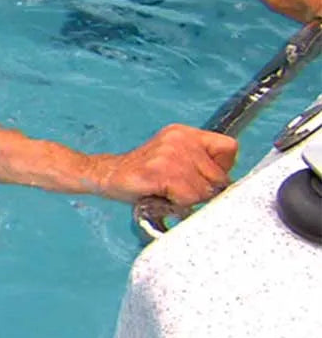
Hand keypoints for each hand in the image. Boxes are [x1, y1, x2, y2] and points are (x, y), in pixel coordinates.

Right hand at [88, 124, 237, 205]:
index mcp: (185, 133)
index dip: (221, 169)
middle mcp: (180, 138)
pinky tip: (161, 196)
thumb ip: (201, 164)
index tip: (202, 178)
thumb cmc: (144, 174)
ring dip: (188, 200)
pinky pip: (187, 197)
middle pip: (218, 175)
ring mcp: (169, 154)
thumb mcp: (175, 159)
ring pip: (204, 190)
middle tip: (180, 190)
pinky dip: (177, 204)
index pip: (229, 148)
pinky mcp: (159, 171)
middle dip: (203, 191)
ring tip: (168, 193)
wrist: (108, 175)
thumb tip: (228, 184)